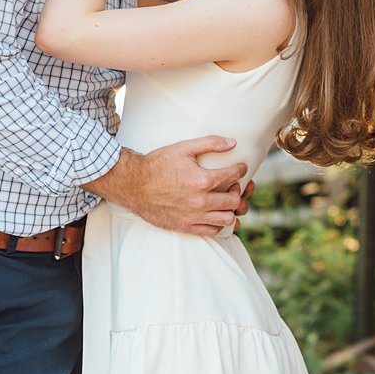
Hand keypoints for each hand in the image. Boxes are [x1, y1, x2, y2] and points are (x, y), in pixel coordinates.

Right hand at [85, 139, 249, 235]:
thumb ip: (210, 143)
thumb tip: (233, 143)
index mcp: (202, 180)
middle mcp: (200, 201)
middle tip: (233, 185)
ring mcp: (193, 216)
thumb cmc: (157, 164)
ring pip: (227, 219)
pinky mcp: (185, 226)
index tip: (240, 168)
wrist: (134, 184)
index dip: (240, 170)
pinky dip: (220, 224)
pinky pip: (212, 231)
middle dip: (238, 191)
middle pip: (234, 200)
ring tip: (226, 201)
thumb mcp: (184, 148)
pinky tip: (217, 214)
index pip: (233, 176)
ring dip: (232, 210)